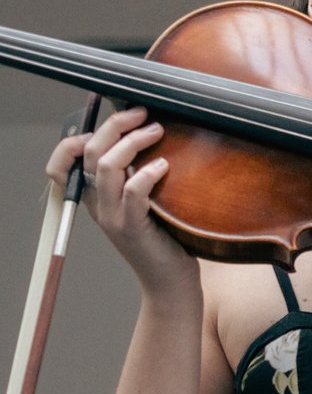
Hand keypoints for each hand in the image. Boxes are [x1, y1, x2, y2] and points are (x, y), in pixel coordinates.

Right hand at [54, 108, 196, 297]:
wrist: (169, 280)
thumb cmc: (164, 237)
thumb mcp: (144, 202)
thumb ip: (134, 175)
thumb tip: (146, 134)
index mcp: (94, 196)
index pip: (61, 164)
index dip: (73, 139)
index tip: (107, 122)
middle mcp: (97, 204)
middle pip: (89, 153)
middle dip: (115, 126)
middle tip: (142, 113)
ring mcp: (112, 216)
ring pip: (107, 167)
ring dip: (132, 142)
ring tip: (158, 131)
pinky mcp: (133, 227)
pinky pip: (133, 192)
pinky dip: (147, 173)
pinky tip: (164, 165)